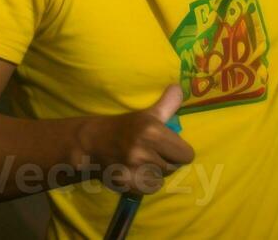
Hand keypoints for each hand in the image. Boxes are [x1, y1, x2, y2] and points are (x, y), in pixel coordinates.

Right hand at [76, 84, 192, 194]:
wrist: (91, 143)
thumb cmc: (124, 127)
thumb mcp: (146, 114)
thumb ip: (167, 104)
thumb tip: (179, 87)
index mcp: (152, 131)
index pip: (186, 154)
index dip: (180, 151)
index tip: (170, 147)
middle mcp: (143, 150)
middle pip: (174, 167)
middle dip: (168, 161)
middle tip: (155, 154)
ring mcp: (133, 168)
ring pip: (162, 178)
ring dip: (157, 173)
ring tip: (145, 162)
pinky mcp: (125, 182)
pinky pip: (150, 188)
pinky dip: (146, 183)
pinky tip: (137, 172)